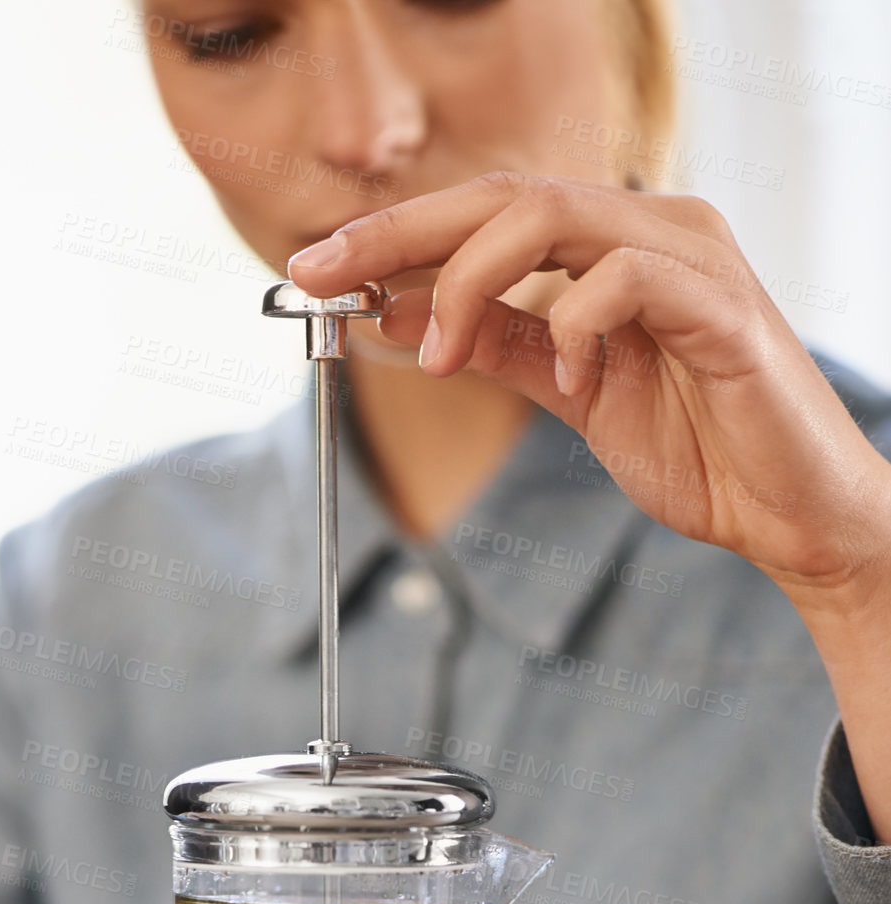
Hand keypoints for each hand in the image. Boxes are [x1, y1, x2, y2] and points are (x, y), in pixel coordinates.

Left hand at [289, 172, 890, 612]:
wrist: (789, 513)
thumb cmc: (696, 447)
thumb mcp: (569, 392)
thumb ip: (497, 344)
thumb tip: (396, 314)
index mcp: (611, 245)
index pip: (485, 211)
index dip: (392, 234)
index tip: (312, 269)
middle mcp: (650, 229)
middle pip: (502, 192)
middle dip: (398, 232)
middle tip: (321, 275)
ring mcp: (690, 256)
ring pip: (553, 214)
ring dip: (471, 280)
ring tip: (444, 355)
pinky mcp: (721, 304)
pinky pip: (624, 278)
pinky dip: (572, 326)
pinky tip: (570, 379)